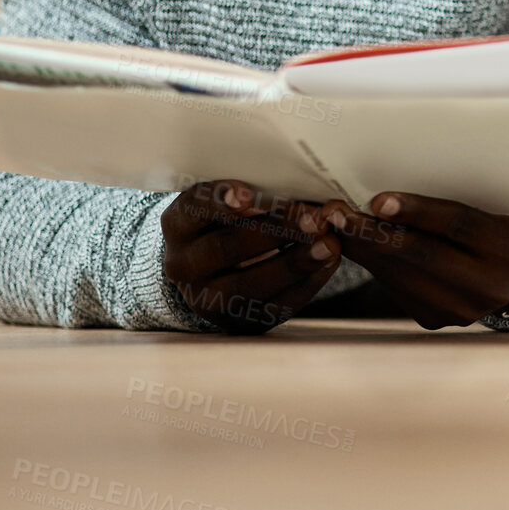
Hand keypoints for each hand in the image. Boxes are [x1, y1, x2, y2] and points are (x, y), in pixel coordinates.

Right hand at [161, 180, 342, 333]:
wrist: (211, 272)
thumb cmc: (229, 222)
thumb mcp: (228, 203)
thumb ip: (255, 194)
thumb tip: (302, 188)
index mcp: (179, 226)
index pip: (194, 209)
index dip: (219, 201)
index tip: (247, 195)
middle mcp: (183, 265)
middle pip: (227, 247)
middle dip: (276, 232)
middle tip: (315, 219)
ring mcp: (207, 299)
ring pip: (249, 284)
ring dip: (295, 263)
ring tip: (329, 244)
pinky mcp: (237, 321)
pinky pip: (273, 305)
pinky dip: (306, 283)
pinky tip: (328, 263)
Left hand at [334, 192, 508, 329]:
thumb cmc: (506, 216)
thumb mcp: (500, 200)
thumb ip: (464, 191)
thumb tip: (402, 173)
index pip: (459, 226)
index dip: (418, 212)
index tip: (378, 200)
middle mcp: (488, 286)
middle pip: (422, 257)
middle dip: (373, 233)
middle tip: (336, 212)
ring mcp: (461, 309)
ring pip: (401, 276)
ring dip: (363, 249)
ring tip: (333, 223)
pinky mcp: (437, 318)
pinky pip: (396, 288)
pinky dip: (373, 262)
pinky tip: (354, 242)